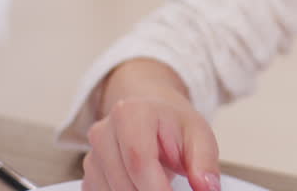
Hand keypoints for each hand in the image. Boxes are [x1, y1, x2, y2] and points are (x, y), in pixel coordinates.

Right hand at [83, 76, 220, 190]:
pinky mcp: (89, 175)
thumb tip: (208, 188)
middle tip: (174, 190)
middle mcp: (104, 131)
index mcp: (131, 113)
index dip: (157, 189)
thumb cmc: (174, 126)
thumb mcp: (199, 135)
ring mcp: (92, 155)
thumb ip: (205, 162)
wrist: (151, 116)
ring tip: (161, 180)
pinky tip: (143, 185)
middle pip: (125, 183)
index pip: (139, 160)